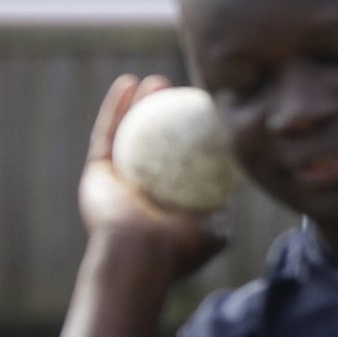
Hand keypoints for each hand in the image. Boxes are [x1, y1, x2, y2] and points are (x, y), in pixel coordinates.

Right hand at [81, 75, 228, 276]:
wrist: (140, 256)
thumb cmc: (181, 244)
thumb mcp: (216, 225)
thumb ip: (225, 203)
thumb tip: (242, 182)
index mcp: (167, 200)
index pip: (181, 159)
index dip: (192, 135)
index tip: (205, 112)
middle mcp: (141, 188)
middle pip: (153, 141)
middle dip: (164, 113)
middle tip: (179, 91)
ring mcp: (116, 181)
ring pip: (128, 132)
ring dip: (139, 103)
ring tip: (153, 81)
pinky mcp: (95, 173)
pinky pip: (106, 133)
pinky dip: (115, 108)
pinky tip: (127, 84)